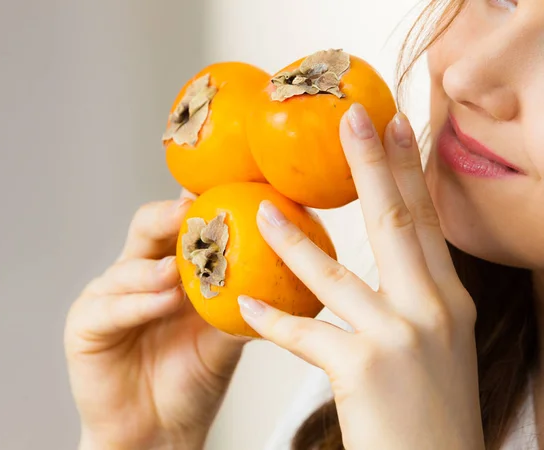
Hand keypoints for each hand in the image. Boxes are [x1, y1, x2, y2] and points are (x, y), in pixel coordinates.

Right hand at [65, 191, 245, 449]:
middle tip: (190, 210)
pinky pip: (111, 308)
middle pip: (147, 229)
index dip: (198, 205)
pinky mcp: (86, 324)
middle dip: (168, 216)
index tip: (223, 188)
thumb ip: (241, 303)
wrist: (160, 431)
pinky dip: (138, 303)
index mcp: (171, 268)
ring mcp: (109, 296)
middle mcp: (139, 274)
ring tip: (179, 270)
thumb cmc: (192, 378)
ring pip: (127, 268)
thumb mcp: (224, 336)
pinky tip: (163, 301)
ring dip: (154, 268)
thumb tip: (281, 271)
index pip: (182, 226)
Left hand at [237, 104, 483, 449]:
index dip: (410, 171)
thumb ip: (414, 302)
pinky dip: (273, 321)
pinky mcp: (365, 372)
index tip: (395, 126)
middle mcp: (432, 311)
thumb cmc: (432, 412)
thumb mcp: (437, 345)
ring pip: (336, 275)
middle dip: (373, 165)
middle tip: (353, 118)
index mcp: (448, 302)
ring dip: (293, 240)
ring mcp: (400, 339)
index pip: (426, 223)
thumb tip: (391, 270)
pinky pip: (306, 336)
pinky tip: (246, 305)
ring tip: (262, 209)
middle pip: (397, 224)